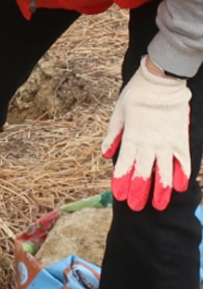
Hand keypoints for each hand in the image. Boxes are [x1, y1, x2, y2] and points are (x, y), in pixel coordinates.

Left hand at [103, 56, 191, 211]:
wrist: (161, 80)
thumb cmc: (136, 95)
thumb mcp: (118, 113)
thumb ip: (113, 135)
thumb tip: (105, 154)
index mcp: (131, 137)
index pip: (125, 165)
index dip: (121, 181)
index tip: (119, 196)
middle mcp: (148, 143)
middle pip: (143, 173)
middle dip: (139, 191)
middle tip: (136, 208)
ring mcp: (167, 142)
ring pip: (164, 172)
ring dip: (161, 190)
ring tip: (159, 206)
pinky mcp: (182, 138)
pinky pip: (183, 161)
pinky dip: (181, 175)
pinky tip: (180, 188)